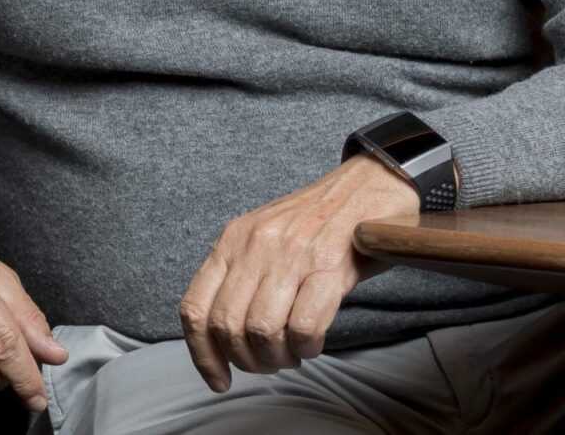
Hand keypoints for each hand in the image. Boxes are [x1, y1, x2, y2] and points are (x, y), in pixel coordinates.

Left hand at [179, 154, 420, 391]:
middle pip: (228, 327)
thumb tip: (224, 336)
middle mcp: (256, 245)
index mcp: (233, 239)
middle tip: (270, 362)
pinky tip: (314, 343)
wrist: (369, 185)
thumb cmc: (317, 220)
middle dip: (248, 361)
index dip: (202, 355)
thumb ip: (240, 273)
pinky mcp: (330, 267)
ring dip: (278, 358)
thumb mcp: (264, 234)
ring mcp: (292, 254)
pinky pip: (303, 328)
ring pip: (262, 331)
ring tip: (293, 354)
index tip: (219, 379)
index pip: (196, 308)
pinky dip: (307, 347)